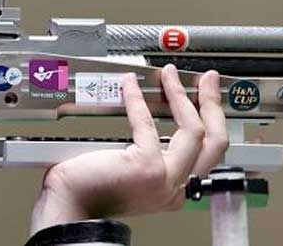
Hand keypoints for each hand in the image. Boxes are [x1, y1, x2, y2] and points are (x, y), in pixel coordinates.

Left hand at [29, 65, 227, 234]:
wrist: (69, 207)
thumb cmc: (88, 191)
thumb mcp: (129, 171)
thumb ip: (146, 154)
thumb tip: (150, 116)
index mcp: (173, 189)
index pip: (205, 153)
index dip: (208, 120)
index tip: (202, 98)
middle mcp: (175, 187)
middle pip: (213, 142)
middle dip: (212, 105)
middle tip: (207, 80)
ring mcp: (165, 179)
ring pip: (193, 130)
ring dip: (182, 96)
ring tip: (171, 75)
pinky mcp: (147, 167)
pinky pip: (146, 122)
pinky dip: (136, 98)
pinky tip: (130, 84)